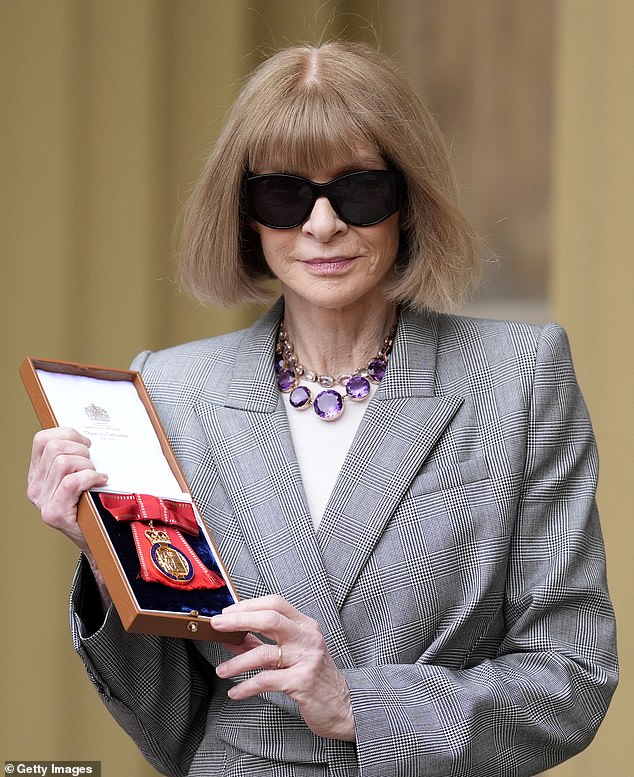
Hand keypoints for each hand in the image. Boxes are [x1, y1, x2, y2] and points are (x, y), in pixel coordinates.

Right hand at [27, 427, 107, 552]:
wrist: (97, 540)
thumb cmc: (92, 504)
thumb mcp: (78, 476)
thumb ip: (74, 458)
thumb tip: (87, 438)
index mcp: (37, 474)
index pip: (41, 439)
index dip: (67, 434)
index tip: (85, 443)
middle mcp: (35, 487)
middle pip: (54, 448)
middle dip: (80, 449)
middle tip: (92, 463)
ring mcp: (43, 502)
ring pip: (63, 463)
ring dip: (87, 465)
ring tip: (95, 475)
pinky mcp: (54, 514)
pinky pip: (72, 482)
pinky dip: (91, 477)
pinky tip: (101, 481)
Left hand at [212, 595, 355, 741]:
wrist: (343, 707)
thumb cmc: (314, 678)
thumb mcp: (290, 655)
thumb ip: (261, 644)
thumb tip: (230, 637)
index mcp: (305, 625)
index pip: (275, 604)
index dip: (248, 606)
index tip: (227, 613)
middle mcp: (308, 638)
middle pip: (270, 620)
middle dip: (239, 621)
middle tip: (218, 626)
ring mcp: (307, 659)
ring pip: (265, 653)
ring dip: (237, 662)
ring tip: (222, 670)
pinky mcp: (302, 682)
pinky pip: (267, 681)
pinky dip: (247, 686)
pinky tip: (236, 692)